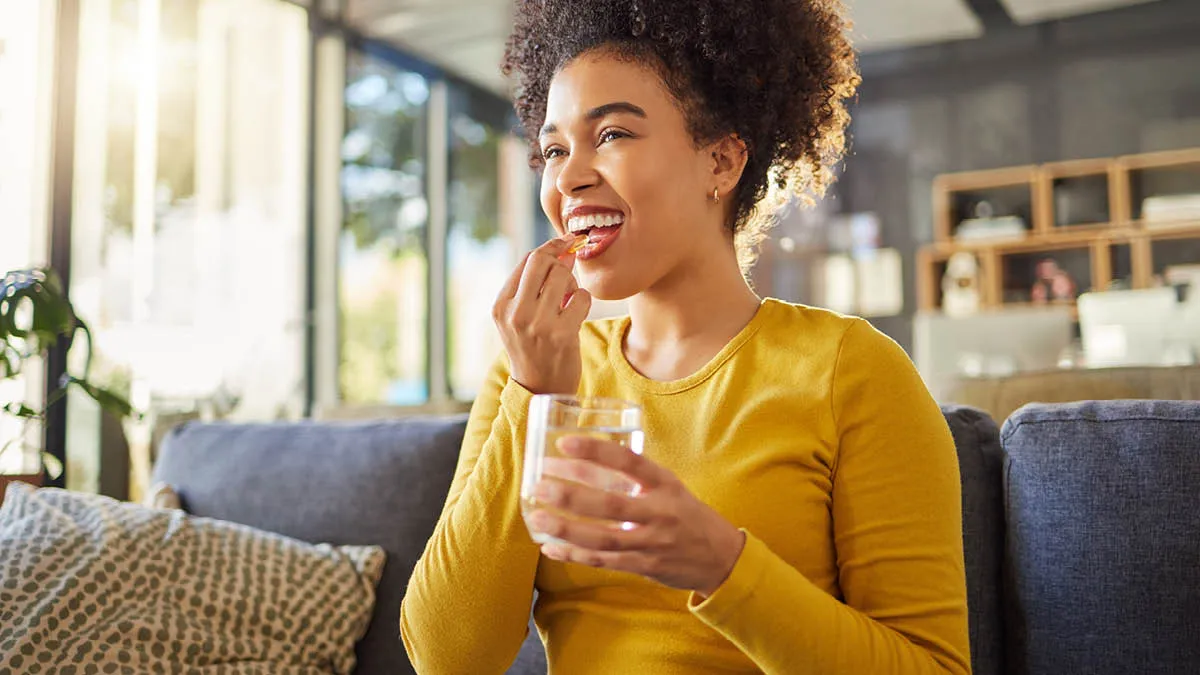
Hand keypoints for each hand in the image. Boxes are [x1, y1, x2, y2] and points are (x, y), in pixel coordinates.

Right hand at [493, 235, 591, 394]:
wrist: (541, 388)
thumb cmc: (533, 346)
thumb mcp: (518, 317)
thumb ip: (532, 285)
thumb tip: (563, 250)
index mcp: (501, 305)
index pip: (526, 260)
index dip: (550, 247)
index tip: (566, 242)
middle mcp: (515, 313)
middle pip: (542, 261)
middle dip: (561, 259)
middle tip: (569, 268)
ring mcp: (538, 324)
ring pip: (563, 276)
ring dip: (572, 282)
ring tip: (568, 298)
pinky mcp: (562, 334)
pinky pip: (581, 296)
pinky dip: (583, 300)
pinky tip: (576, 313)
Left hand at [527, 436, 746, 597]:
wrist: (720, 557)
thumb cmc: (686, 514)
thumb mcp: (669, 487)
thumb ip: (635, 477)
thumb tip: (585, 460)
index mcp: (665, 484)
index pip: (629, 462)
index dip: (596, 452)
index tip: (563, 443)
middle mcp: (660, 512)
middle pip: (611, 505)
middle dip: (571, 495)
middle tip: (539, 485)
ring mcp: (652, 542)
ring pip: (603, 538)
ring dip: (567, 529)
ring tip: (537, 517)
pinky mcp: (644, 566)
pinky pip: (604, 561)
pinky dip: (575, 555)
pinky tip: (551, 547)